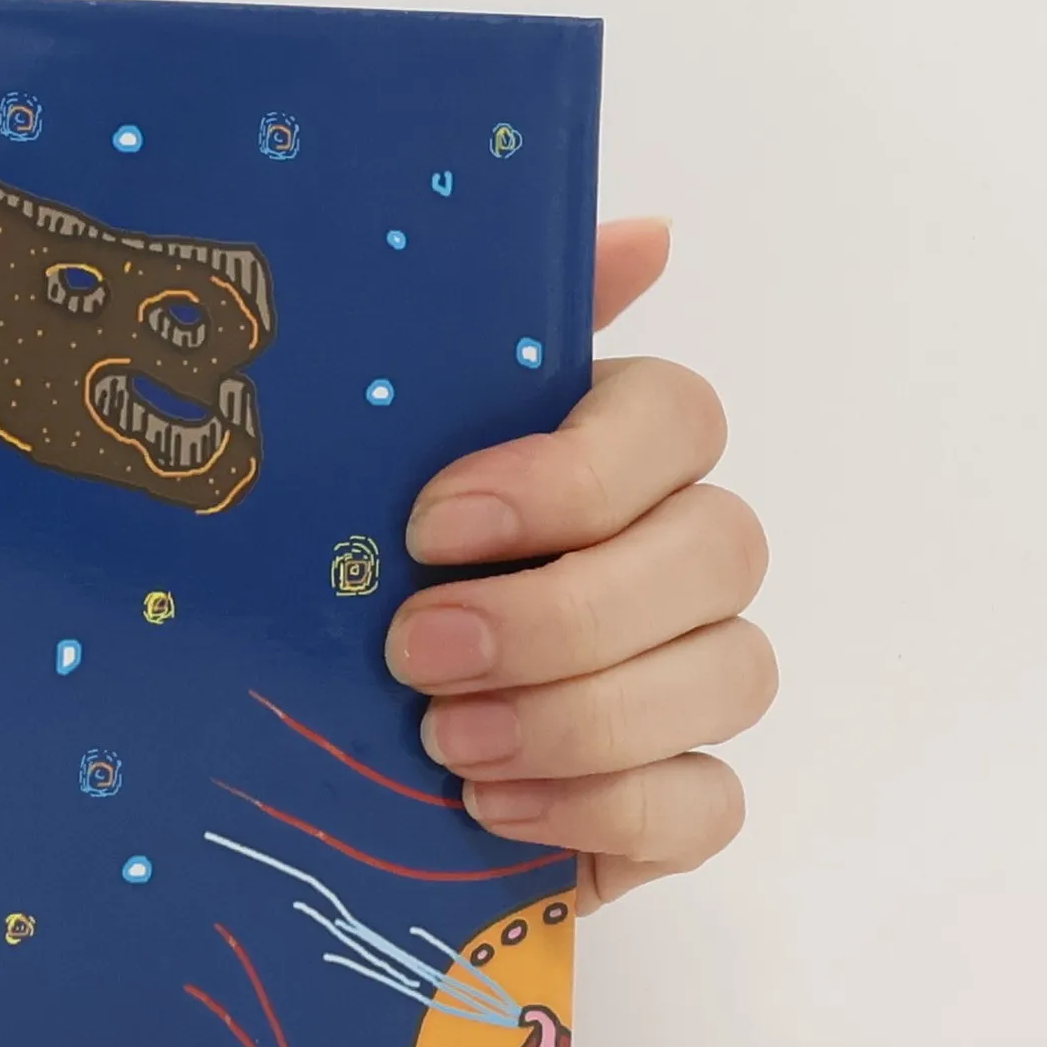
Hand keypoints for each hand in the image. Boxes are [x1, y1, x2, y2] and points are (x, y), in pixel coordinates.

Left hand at [386, 218, 775, 911]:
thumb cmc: (342, 599)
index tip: (430, 526)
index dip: (572, 472)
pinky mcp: (676, 803)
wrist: (311, 765)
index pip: (678, 416)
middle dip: (563, 611)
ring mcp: (690, 683)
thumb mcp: (360, 473)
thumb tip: (646, 234)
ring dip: (580, 714)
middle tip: (417, 652)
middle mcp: (673, 559)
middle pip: (723, 548)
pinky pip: (710, 803)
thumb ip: (474, 355)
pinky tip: (491, 811)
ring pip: (735, 673)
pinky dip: (603, 807)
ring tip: (445, 743)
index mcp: (607, 459)